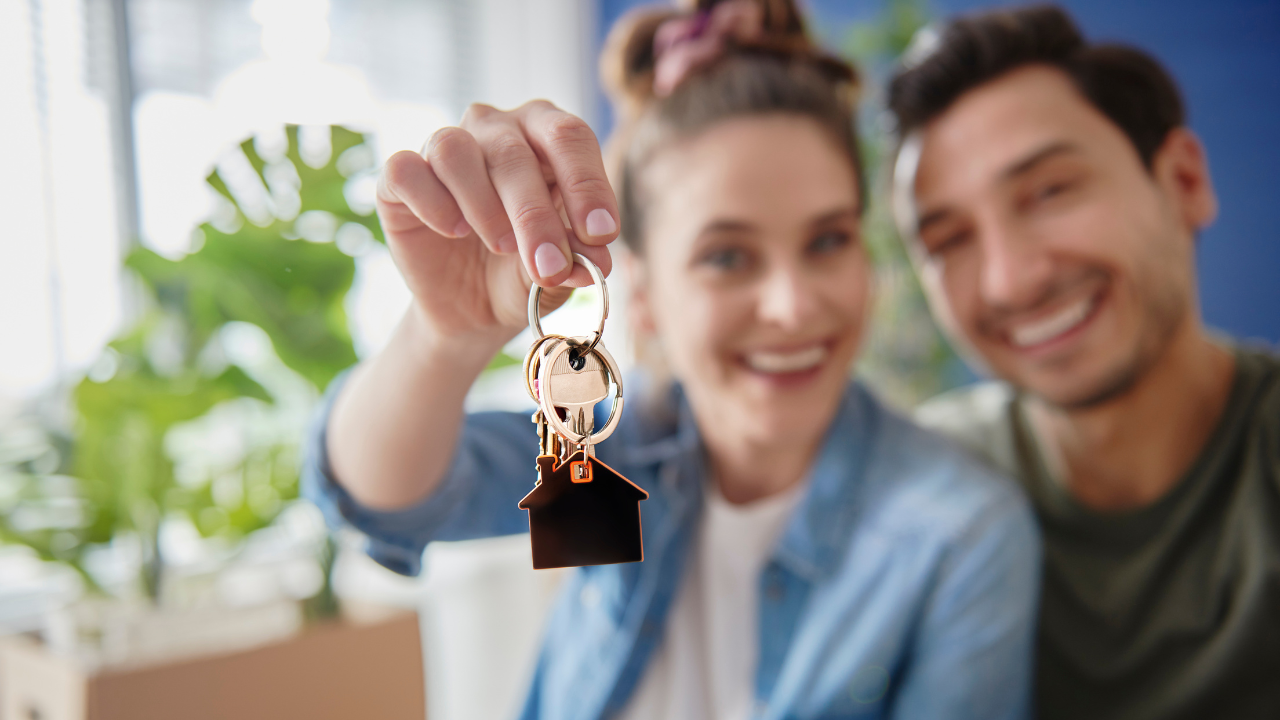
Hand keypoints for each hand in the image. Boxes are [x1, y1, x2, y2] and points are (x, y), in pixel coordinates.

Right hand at [375, 100, 618, 345]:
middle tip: (549, 266)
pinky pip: (406, 171)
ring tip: (500, 245)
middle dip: (536, 217)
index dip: (587, 184)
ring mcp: (444, 146)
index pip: (570, 137)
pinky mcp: (400, 178)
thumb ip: (578, 258)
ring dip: (483, 205)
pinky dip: (432, 203)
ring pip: (455, 151)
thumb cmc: (525, 270)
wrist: (474, 306)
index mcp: (545, 134)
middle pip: (515, 153)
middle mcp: (496, 128)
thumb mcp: (559, 271)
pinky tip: (452, 231)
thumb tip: (592, 261)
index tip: (601, 234)